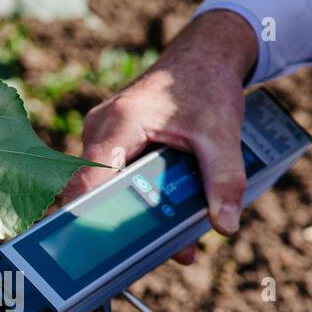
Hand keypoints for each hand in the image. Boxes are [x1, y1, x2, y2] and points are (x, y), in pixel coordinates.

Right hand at [67, 9, 258, 260]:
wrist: (205, 55)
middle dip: (119, 225)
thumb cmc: (207, 84)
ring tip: (171, 241)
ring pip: (104, 188)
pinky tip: (166, 216)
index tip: (93, 248)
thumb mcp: (221, 134)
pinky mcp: (113, 144)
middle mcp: (101, 130)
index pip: (87, 179)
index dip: (85, 216)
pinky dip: (138, 198)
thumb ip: (224, 180)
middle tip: (148, 255)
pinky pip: (115, 178)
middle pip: (94, 191)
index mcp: (120, 123)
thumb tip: (226, 225)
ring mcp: (103, 137)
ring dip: (132, 214)